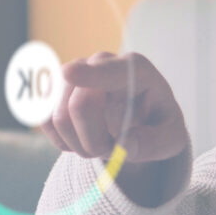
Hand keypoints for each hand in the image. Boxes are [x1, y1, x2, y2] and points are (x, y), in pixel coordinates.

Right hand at [44, 52, 189, 163]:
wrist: (139, 118)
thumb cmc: (157, 124)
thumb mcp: (171, 138)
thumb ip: (154, 143)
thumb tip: (125, 145)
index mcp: (137, 70)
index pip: (111, 70)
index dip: (91, 74)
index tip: (69, 74)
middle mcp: (100, 63)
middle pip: (81, 105)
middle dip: (96, 141)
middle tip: (114, 151)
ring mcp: (73, 74)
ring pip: (59, 117)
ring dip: (80, 144)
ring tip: (103, 144)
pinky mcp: (53, 90)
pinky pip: (44, 121)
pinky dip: (63, 141)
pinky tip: (82, 139)